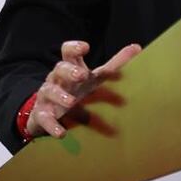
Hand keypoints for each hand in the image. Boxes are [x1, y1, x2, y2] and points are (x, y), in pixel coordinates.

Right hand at [27, 40, 141, 138]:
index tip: (85, 47)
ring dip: (60, 96)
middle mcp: (57, 79)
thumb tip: (137, 47)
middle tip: (82, 75)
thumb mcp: (95, 78)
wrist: (49, 112)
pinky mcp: (42, 114)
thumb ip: (115, 64)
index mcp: (71, 68)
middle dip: (70, 71)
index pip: (68, 52)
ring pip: (50, 91)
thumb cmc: (77, 90)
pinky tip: (61, 133)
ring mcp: (47, 96)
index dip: (74, 48)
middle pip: (59, 68)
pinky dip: (52, 125)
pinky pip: (44, 118)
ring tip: (71, 102)